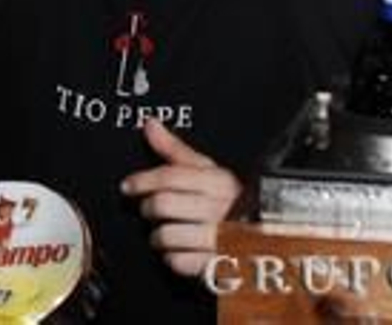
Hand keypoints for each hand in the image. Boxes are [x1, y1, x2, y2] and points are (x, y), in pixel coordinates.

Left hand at [119, 118, 243, 278]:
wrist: (264, 237)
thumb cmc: (229, 201)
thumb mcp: (208, 170)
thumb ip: (176, 150)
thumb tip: (151, 125)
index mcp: (218, 182)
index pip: (171, 176)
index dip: (143, 180)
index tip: (128, 186)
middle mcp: (220, 209)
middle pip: (163, 205)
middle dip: (148, 208)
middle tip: (151, 210)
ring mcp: (219, 239)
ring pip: (166, 235)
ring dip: (158, 236)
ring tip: (167, 232)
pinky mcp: (216, 266)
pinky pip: (177, 262)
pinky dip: (172, 258)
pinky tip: (181, 250)